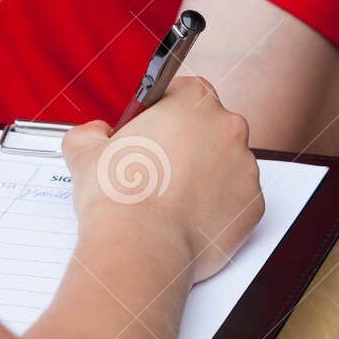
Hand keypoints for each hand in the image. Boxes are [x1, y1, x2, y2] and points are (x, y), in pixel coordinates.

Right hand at [63, 76, 263, 281]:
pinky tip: (188, 220)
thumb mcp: (85, 152)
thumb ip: (90, 132)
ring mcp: (245, 168)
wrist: (141, 246)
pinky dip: (217, 210)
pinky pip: (236, 202)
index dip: (166, 113)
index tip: (153, 131)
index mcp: (193, 100)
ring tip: (171, 201)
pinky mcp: (253, 205)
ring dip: (205, 178)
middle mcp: (228, 128)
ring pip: (226, 166)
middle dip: (189, 146)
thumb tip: (95, 135)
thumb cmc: (120, 198)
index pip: (185, 92)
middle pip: (210, 129)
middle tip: (159, 170)